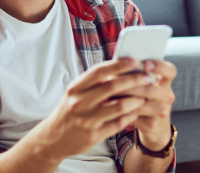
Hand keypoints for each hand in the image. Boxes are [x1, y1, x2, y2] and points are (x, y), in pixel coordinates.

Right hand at [29, 58, 152, 159]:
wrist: (53, 138)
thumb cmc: (69, 110)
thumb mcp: (75, 93)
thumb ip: (93, 82)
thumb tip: (117, 68)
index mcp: (76, 88)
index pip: (99, 71)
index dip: (118, 65)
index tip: (134, 61)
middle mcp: (79, 102)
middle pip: (112, 86)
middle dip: (133, 80)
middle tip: (147, 78)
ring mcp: (86, 120)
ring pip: (118, 106)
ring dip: (135, 100)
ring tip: (144, 96)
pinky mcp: (93, 135)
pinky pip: (117, 124)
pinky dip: (129, 117)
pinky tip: (135, 112)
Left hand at [115, 59, 176, 150]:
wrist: (154, 124)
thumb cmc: (144, 96)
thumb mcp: (145, 83)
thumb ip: (137, 72)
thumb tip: (119, 62)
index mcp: (166, 81)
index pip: (170, 71)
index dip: (159, 66)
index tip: (145, 64)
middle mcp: (167, 95)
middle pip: (150, 88)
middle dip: (130, 83)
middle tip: (113, 78)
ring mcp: (161, 111)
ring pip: (140, 102)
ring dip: (122, 96)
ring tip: (108, 91)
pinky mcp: (152, 124)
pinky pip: (133, 115)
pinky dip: (120, 108)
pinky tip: (110, 104)